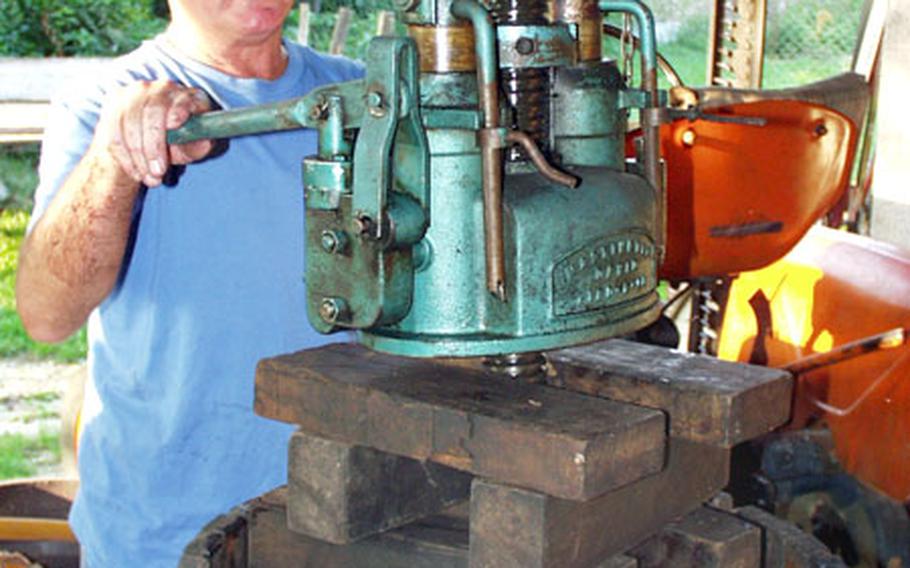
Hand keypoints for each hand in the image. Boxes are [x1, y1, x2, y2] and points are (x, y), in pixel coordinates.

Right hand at [92, 80, 213, 187]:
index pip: (183, 98)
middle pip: (153, 111)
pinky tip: (135, 172)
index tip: (174, 124)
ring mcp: (137, 92)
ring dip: (138, 156)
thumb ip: (198, 146)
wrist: (150, 141)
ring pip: (130, 122)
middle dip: (153, 145)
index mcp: (189, 96)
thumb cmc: (180, 144)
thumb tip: (204, 142)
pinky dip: (124, 155)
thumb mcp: (192, 148)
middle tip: (159, 172)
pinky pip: (114, 129)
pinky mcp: (116, 101)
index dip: (178, 108)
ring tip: (150, 179)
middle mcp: (162, 88)